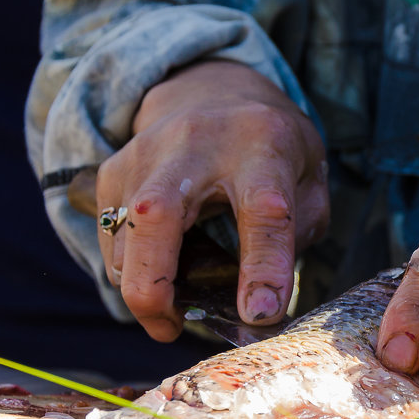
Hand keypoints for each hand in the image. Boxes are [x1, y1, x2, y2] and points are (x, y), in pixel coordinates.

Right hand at [96, 60, 327, 340]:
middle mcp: (194, 143)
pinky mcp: (112, 171)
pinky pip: (110, 240)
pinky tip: (162, 270)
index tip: (261, 315)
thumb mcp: (307, 177)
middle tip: (170, 328)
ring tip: (178, 302)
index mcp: (261, 145)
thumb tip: (262, 306)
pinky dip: (132, 271)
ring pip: (122, 239)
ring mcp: (144, 154)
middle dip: (154, 286)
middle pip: (156, 217)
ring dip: (144, 288)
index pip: (263, 211)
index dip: (264, 267)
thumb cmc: (270, 147)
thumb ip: (296, 233)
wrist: (212, 89)